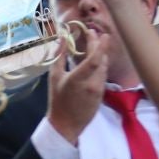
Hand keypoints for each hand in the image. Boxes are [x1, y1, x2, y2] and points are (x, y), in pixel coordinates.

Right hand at [46, 28, 107, 143]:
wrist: (65, 124)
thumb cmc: (57, 99)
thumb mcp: (54, 76)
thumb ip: (59, 56)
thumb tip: (62, 38)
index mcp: (78, 78)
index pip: (94, 59)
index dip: (99, 45)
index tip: (99, 33)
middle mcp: (92, 83)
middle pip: (101, 60)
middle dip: (100, 46)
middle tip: (95, 35)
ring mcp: (98, 90)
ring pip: (104, 68)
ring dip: (101, 56)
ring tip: (94, 46)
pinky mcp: (102, 95)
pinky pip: (103, 76)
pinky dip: (100, 67)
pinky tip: (95, 62)